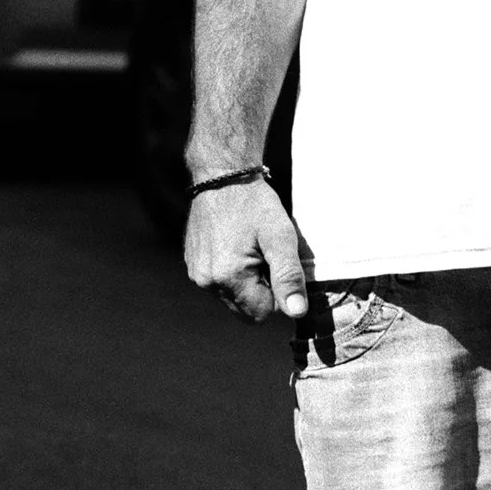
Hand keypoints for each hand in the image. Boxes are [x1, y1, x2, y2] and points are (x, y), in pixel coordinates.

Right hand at [184, 178, 310, 321]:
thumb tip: (297, 313)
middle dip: (262, 291)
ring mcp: (196, 274)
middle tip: (266, 257)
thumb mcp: (280, 237)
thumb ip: (289, 277)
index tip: (276, 264)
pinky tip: (237, 246)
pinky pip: (219, 284)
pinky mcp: (193, 265)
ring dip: (248, 283)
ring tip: (252, 249)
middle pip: (246, 310)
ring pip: (233, 298)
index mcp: (228, 277)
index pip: (263, 313)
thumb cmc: (255, 204)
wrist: (222, 176)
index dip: (277, 294)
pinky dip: (233, 274)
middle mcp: (206, 282)